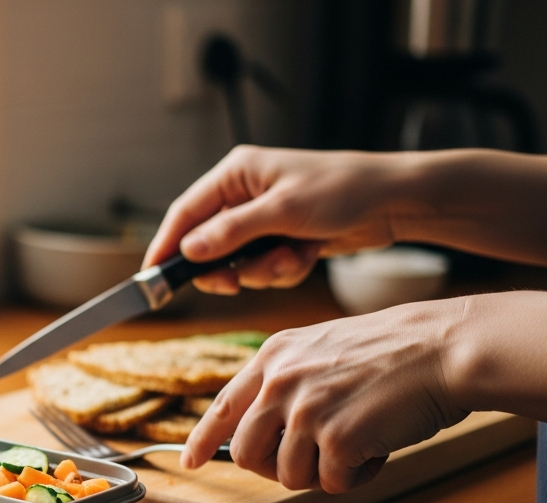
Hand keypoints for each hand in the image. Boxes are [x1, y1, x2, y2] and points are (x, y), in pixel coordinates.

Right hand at [144, 146, 409, 294]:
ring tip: (292, 259)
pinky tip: (307, 256)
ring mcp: (263, 217)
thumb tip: (188, 251)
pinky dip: (283, 268)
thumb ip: (231, 232)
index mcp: (236, 173)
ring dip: (263, 269)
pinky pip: (264, 266)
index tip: (152, 277)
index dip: (167, 245)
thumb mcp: (282, 212)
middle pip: (208, 243)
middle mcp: (244, 193)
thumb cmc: (342, 190)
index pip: (186, 212)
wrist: (394, 201)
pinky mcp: (282, 236)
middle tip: (233, 284)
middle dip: (225, 266)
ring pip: (238, 261)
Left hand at [181, 299, 469, 493]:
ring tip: (358, 442)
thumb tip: (264, 429)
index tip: (190, 462)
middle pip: (248, 454)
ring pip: (287, 476)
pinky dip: (356, 476)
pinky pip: (331, 484)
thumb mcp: (323, 348)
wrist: (445, 348)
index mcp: (273, 357)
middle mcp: (279, 381)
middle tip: (315, 459)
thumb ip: (287, 381)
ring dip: (323, 472)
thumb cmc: (395, 352)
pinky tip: (377, 448)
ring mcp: (305, 410)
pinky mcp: (336, 439)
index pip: (222, 407)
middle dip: (277, 467)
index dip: (203, 440)